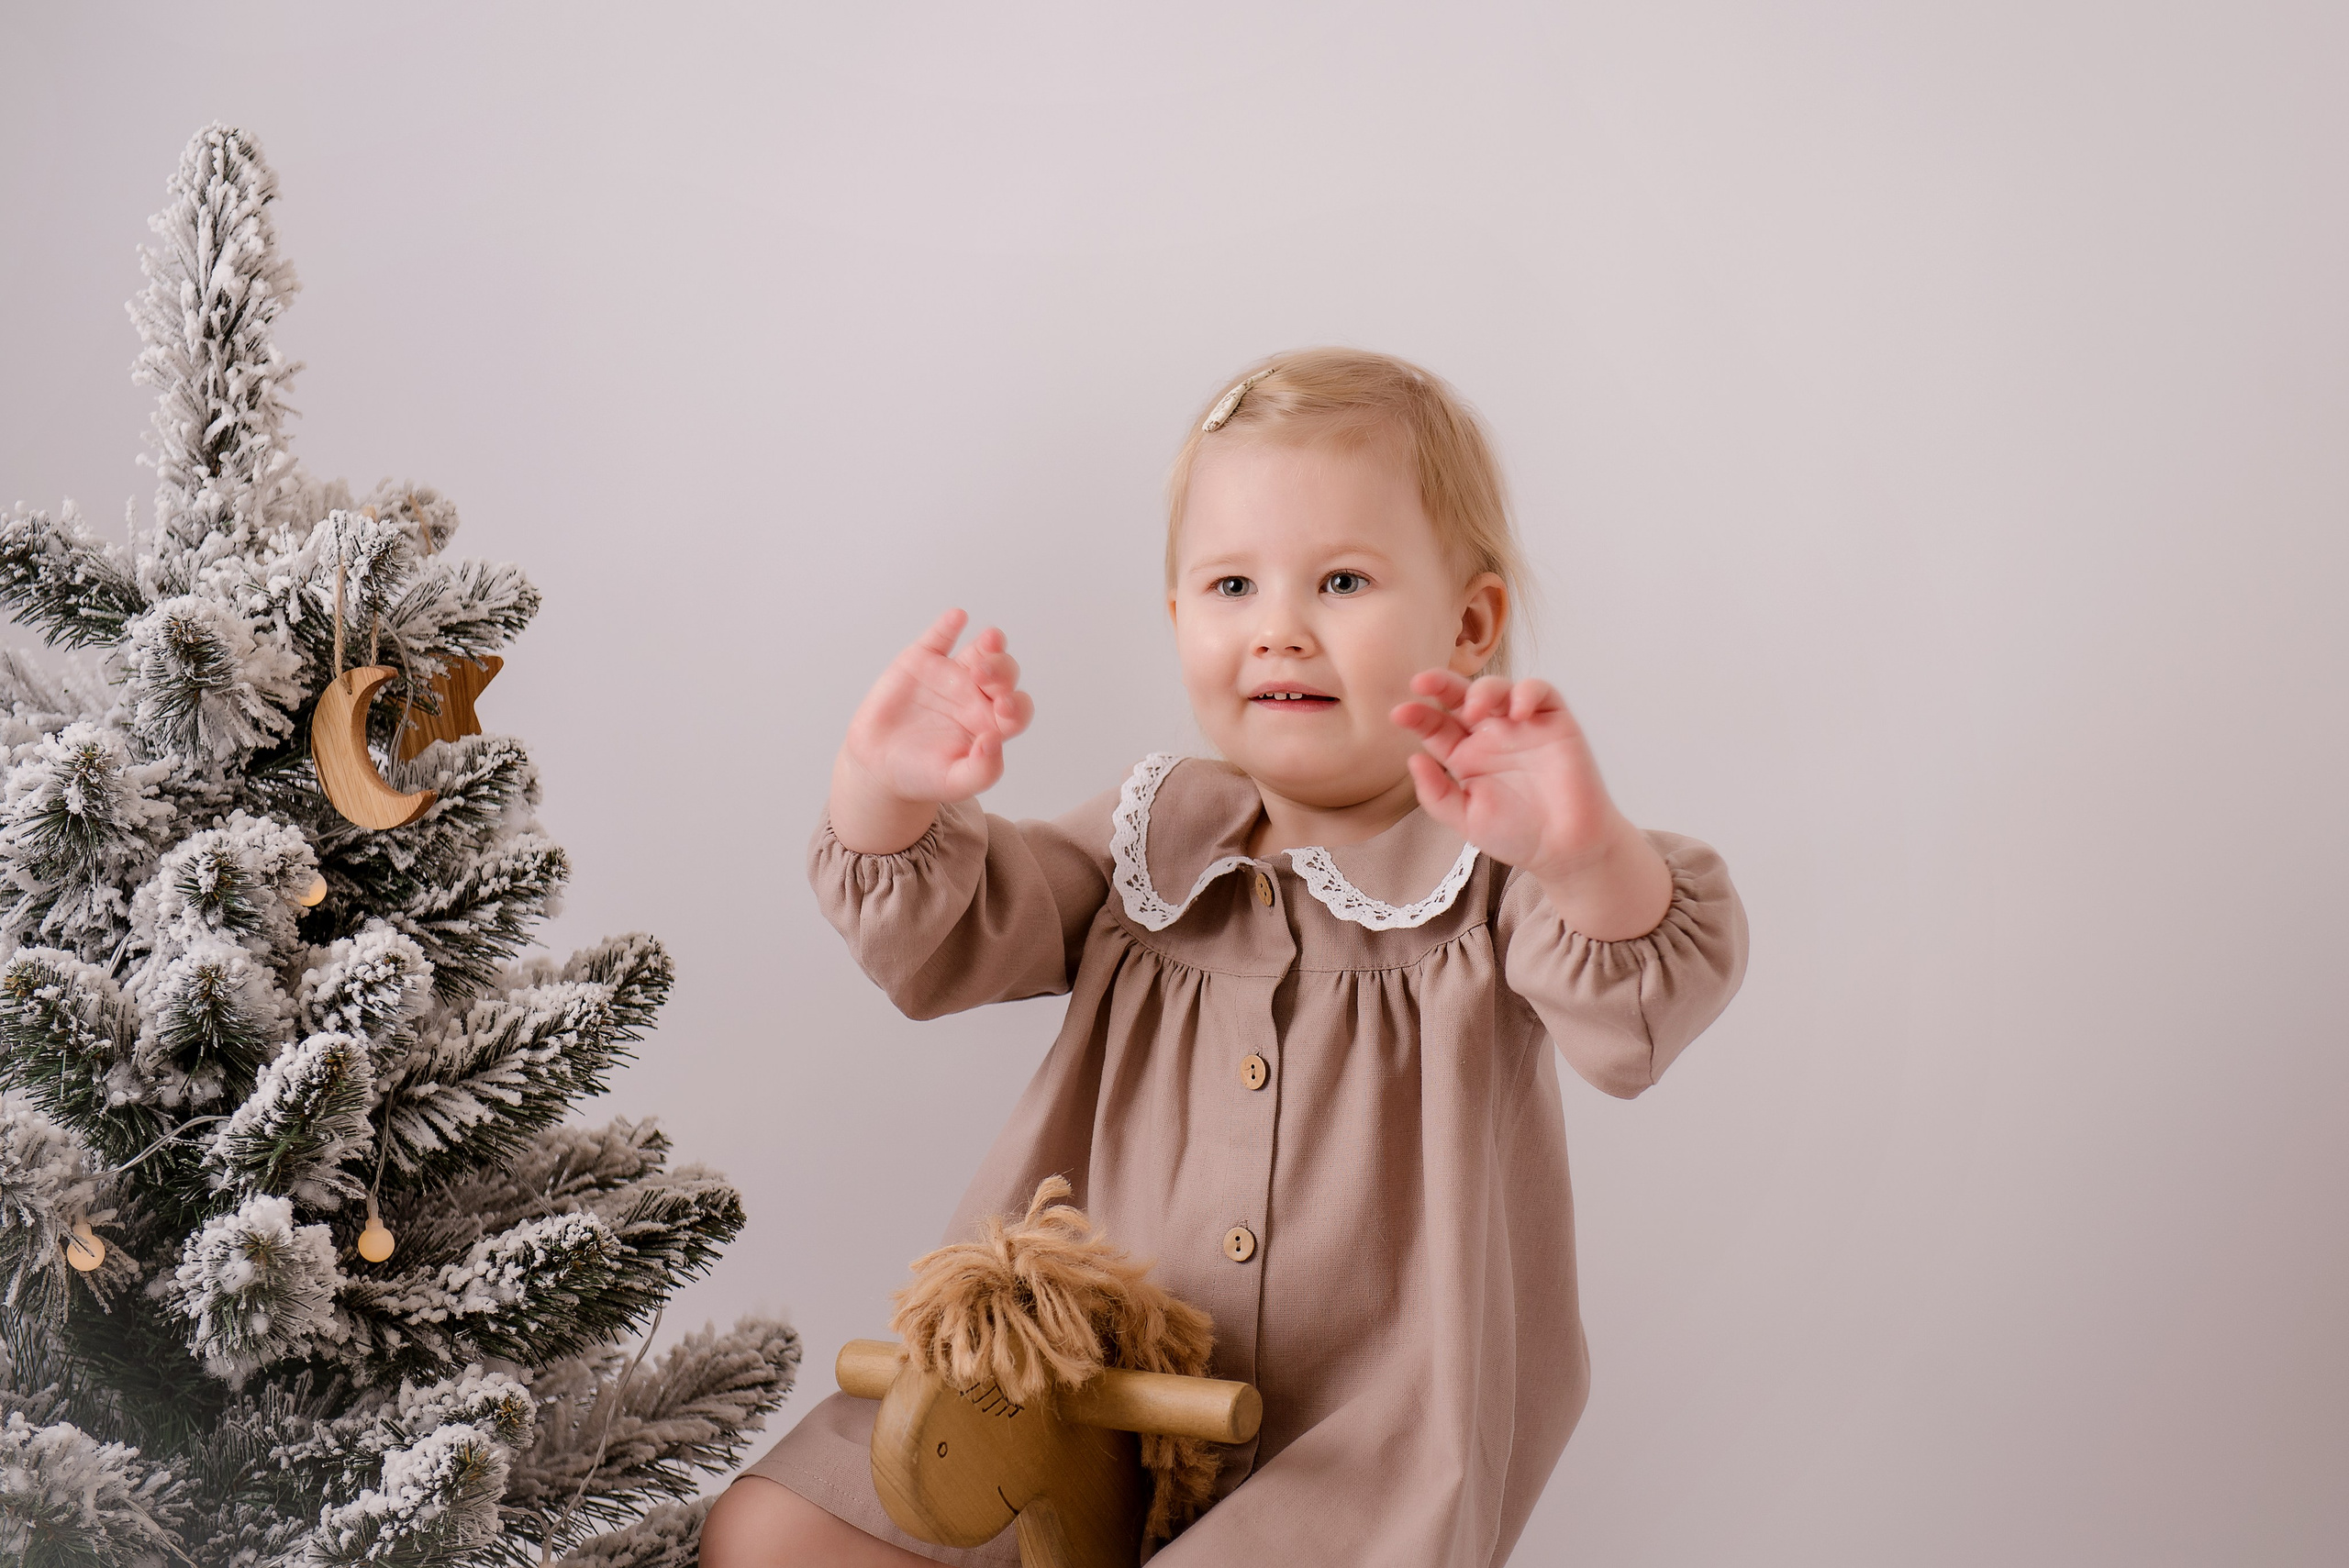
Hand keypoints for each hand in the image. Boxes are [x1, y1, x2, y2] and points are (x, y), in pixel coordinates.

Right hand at [830, 609, 1033, 852]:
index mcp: (993, 724)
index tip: (1004, 707)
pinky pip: (939, 639)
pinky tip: (957, 617)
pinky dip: (948, 626)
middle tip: (984, 675)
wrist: (878, 766)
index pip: (1018, 709)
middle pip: (1004, 675)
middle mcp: (978, 696)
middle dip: (1002, 670)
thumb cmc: (923, 775)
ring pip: (981, 652)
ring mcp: (952, 675)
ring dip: (990, 644)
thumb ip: (982, 770)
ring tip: (990, 641)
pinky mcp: (922, 661)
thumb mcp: (956, 782)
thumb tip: (995, 741)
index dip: (1017, 706)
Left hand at [1391, 672, 1670, 939]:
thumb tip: (1413, 759)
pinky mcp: (1554, 722)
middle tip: (1422, 683)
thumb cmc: (1516, 835)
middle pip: (1461, 698)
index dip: (1418, 716)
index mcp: (1464, 756)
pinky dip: (1527, 693)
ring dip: (1483, 690)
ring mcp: (1522, 726)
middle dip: (1441, 685)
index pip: (1436, 726)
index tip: (1400, 714)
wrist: (1566, 849)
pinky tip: (1516, 711)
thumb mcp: (1466, 819)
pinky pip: (1540, 692)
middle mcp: (1490, 735)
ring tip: (1476, 709)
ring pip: (1498, 689)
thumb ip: (1437, 794)